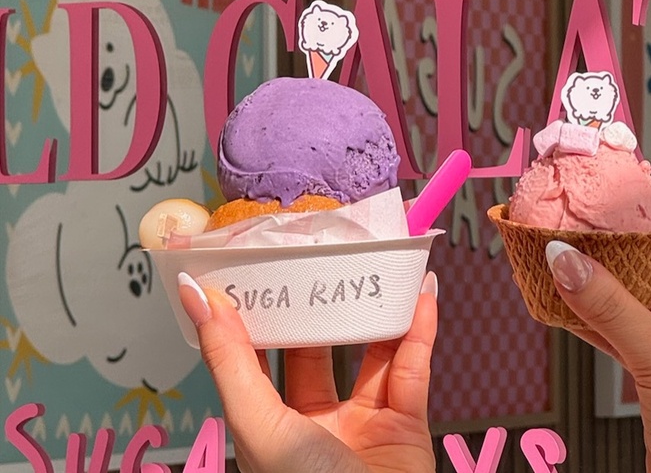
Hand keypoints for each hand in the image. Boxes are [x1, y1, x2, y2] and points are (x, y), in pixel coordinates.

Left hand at [177, 272, 438, 472]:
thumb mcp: (259, 424)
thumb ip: (230, 359)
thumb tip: (197, 298)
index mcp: (270, 425)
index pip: (259, 355)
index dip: (259, 313)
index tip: (256, 267)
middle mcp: (315, 420)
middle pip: (318, 348)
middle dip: (320, 305)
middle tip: (320, 257)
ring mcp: (364, 420)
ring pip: (371, 352)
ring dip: (375, 311)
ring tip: (375, 265)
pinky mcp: (408, 421)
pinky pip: (413, 366)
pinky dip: (420, 330)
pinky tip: (420, 295)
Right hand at [545, 241, 650, 472]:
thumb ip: (611, 308)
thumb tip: (568, 262)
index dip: (635, 238)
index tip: (596, 221)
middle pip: (649, 283)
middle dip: (607, 267)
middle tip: (568, 244)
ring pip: (630, 314)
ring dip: (594, 298)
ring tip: (556, 272)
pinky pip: (622, 341)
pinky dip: (593, 328)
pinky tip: (565, 310)